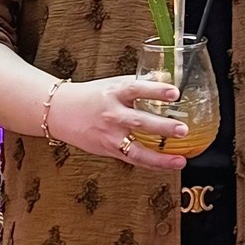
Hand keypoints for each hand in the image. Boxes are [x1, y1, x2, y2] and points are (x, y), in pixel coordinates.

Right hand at [48, 76, 187, 172]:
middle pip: (139, 122)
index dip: (156, 90)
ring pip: (136, 149)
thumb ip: (138, 84)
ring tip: (180, 159)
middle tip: (183, 130)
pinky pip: (133, 159)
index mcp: (114, 93)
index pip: (137, 89)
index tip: (175, 93)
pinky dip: (152, 163)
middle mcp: (112, 115)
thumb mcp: (113, 84)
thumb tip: (166, 80)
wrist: (62, 112)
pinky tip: (169, 164)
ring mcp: (110, 135)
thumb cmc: (91, 96)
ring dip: (160, 156)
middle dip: (162, 127)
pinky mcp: (109, 149)